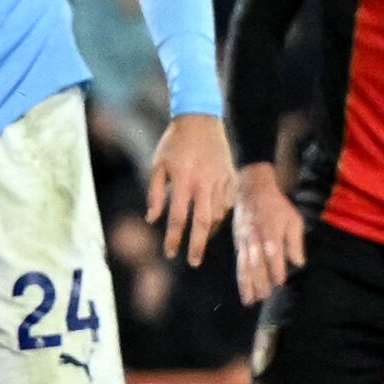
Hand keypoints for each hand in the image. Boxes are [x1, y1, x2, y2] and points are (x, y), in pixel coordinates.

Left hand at [145, 112, 235, 267]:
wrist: (201, 121)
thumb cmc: (174, 144)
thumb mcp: (157, 165)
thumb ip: (155, 194)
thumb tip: (152, 220)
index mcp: (183, 180)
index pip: (177, 217)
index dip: (173, 238)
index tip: (170, 252)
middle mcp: (204, 183)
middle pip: (202, 222)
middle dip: (197, 245)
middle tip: (193, 262)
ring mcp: (220, 181)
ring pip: (217, 215)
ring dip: (208, 232)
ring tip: (199, 242)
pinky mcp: (231, 178)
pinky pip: (227, 205)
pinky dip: (219, 216)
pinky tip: (211, 222)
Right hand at [231, 161, 309, 304]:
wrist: (251, 190)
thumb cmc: (277, 206)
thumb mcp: (293, 220)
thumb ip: (295, 242)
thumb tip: (298, 263)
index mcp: (270, 234)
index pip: (273, 257)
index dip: (276, 271)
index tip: (280, 284)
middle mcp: (255, 240)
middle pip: (256, 264)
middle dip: (260, 282)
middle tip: (264, 298)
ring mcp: (244, 242)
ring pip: (244, 266)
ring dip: (247, 284)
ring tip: (250, 301)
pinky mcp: (237, 242)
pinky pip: (238, 262)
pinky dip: (240, 276)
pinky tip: (243, 288)